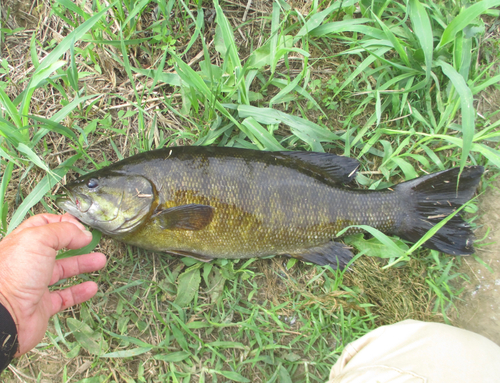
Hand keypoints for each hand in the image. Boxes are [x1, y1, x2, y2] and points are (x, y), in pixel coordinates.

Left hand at [0, 213, 105, 355]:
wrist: (3, 317)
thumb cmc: (15, 274)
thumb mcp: (39, 240)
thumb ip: (64, 232)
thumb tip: (84, 234)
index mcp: (21, 243)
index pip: (43, 225)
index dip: (62, 222)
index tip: (81, 226)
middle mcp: (27, 263)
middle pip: (55, 248)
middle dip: (76, 243)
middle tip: (92, 242)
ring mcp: (34, 285)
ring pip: (62, 271)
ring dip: (82, 265)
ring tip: (100, 261)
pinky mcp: (41, 306)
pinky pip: (64, 297)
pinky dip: (79, 292)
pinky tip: (92, 287)